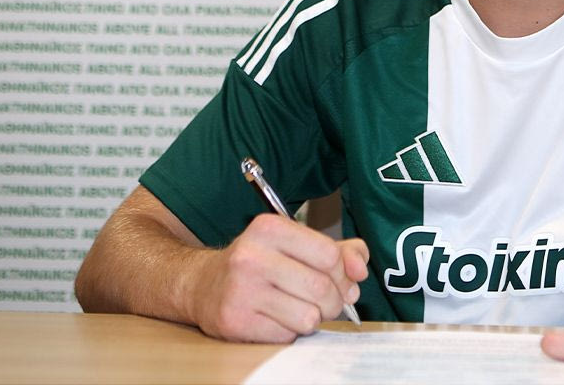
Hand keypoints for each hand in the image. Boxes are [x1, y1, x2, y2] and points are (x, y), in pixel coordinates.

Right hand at [187, 213, 368, 342]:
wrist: (203, 285)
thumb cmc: (260, 263)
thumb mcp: (296, 244)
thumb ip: (340, 251)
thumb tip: (360, 269)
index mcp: (270, 228)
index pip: (330, 255)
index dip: (343, 274)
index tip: (340, 280)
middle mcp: (252, 256)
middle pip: (322, 288)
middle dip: (334, 302)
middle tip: (326, 302)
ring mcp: (241, 290)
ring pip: (309, 316)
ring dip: (313, 318)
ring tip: (299, 308)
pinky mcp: (235, 321)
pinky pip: (287, 335)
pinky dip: (290, 331)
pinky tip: (276, 318)